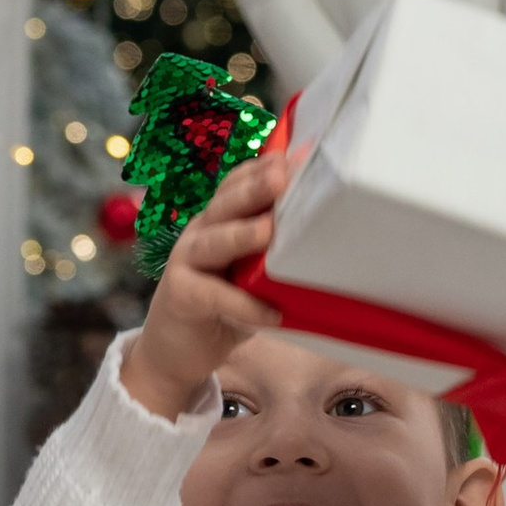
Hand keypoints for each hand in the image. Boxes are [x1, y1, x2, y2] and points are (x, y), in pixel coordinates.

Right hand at [122, 141, 291, 421]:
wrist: (175, 351)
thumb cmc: (224, 307)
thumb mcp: (250, 274)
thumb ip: (274, 254)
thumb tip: (330, 239)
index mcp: (219, 219)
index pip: (237, 182)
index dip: (264, 167)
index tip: (298, 154)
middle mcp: (200, 232)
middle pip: (225, 202)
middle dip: (254, 187)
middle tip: (283, 176)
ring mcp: (186, 262)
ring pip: (213, 240)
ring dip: (241, 234)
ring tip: (269, 232)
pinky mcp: (180, 296)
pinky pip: (214, 296)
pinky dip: (244, 306)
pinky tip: (272, 313)